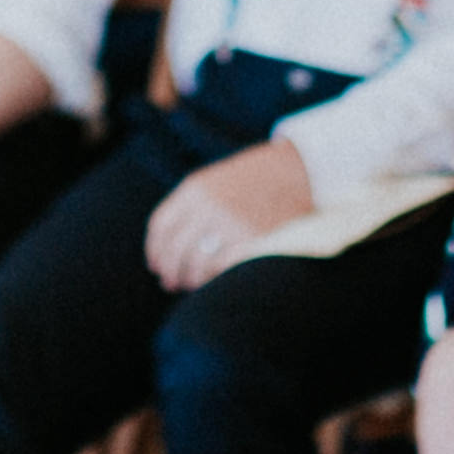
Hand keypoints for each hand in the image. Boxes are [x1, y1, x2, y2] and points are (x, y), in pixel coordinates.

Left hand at [143, 138, 314, 289]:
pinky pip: (223, 268)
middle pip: (175, 249)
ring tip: (192, 284)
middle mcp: (208, 206)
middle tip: (170, 282)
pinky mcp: (253, 239)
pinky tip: (214, 282)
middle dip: (170, 270)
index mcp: (194, 189)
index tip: (155, 265)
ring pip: (197, 263)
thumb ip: (189, 206)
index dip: (155, 250)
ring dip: (191, 279)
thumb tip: (164, 248)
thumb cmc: (254, 178)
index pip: (161, 227)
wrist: (298, 169)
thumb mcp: (214, 180)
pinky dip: (215, 279)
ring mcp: (231, 223)